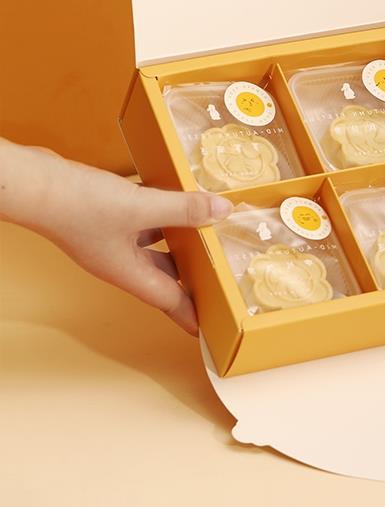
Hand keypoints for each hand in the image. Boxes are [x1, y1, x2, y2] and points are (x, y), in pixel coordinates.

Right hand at [0, 139, 231, 334]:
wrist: (35, 185)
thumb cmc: (79, 205)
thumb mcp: (140, 207)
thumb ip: (183, 209)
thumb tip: (222, 212)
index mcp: (127, 271)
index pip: (167, 299)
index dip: (190, 312)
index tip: (209, 327)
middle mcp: (118, 259)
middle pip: (162, 273)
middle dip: (189, 275)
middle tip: (216, 274)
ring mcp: (109, 237)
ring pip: (152, 243)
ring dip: (177, 237)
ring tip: (204, 230)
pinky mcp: (104, 215)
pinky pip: (140, 219)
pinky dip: (159, 212)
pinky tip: (172, 196)